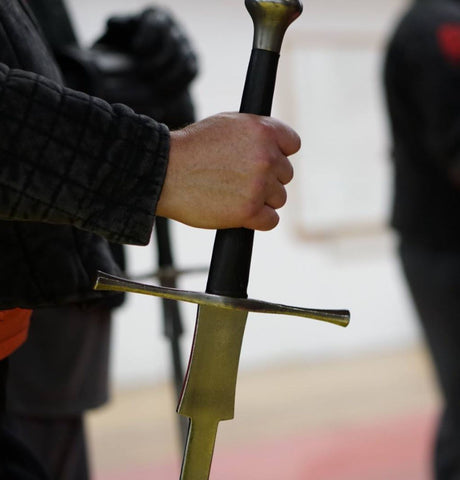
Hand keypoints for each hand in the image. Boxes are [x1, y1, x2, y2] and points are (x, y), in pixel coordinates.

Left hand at [95, 6, 197, 93]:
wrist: (140, 67)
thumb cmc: (121, 47)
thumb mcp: (115, 34)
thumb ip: (116, 26)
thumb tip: (114, 23)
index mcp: (155, 14)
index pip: (157, 23)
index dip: (148, 36)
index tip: (137, 50)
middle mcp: (174, 27)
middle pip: (173, 42)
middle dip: (157, 60)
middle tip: (143, 74)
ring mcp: (186, 45)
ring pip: (183, 59)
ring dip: (168, 76)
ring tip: (153, 87)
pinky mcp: (193, 62)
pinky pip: (190, 72)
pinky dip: (178, 83)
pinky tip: (165, 92)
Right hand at [156, 112, 300, 230]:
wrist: (165, 172)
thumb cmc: (191, 148)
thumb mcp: (226, 124)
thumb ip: (255, 134)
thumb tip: (275, 147)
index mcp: (262, 131)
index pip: (292, 144)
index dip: (279, 153)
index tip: (267, 161)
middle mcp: (266, 157)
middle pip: (286, 174)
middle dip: (267, 178)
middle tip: (242, 180)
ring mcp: (259, 185)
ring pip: (278, 198)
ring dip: (262, 200)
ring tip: (235, 195)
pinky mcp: (250, 211)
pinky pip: (271, 220)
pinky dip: (258, 220)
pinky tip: (241, 212)